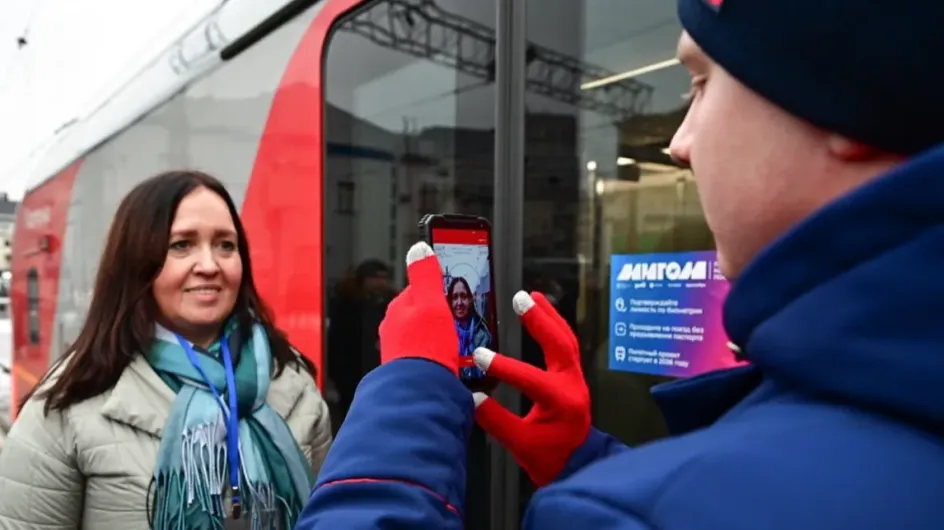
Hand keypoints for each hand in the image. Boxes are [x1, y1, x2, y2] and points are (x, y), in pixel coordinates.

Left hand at [378, 242, 459, 374]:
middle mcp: (395, 330)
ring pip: (425, 336)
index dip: (440, 289)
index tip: (454, 291)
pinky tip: (451, 360)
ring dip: (441, 337)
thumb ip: (425, 274)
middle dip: (441, 316)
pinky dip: (440, 355)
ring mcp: (401, 351)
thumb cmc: (424, 348)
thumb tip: (418, 247)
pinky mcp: (411, 370)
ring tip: (459, 341)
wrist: (420, 392)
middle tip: (460, 318)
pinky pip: (428, 356)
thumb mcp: (431, 301)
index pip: (419, 289)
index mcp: (398, 309)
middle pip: (423, 314)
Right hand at [472, 291, 590, 486]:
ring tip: (532, 296)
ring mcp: (576, 378)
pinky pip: (566, 344)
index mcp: (562, 402)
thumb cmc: (550, 458)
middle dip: (540, 320)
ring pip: (566, 339)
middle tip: (521, 299)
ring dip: (549, 316)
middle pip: (561, 344)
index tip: (479, 356)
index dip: (505, 367)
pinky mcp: (573, 376)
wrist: (577, 465)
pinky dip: (554, 326)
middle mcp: (573, 384)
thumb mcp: (521, 445)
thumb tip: (471, 399)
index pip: (531, 379)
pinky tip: (542, 313)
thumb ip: (496, 422)